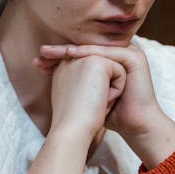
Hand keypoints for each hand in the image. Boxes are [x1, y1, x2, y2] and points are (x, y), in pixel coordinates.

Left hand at [37, 44, 174, 167]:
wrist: (133, 125)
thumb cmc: (110, 114)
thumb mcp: (88, 94)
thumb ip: (76, 79)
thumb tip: (51, 71)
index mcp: (113, 60)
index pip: (84, 53)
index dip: (62, 55)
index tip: (39, 60)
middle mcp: (121, 54)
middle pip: (88, 48)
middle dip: (63, 50)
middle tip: (41, 52)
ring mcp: (130, 54)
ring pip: (96, 48)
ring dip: (73, 49)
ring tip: (53, 52)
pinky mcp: (135, 58)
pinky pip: (108, 52)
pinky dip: (90, 53)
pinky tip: (72, 54)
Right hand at [40, 50, 126, 143]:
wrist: (72, 131)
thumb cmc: (75, 121)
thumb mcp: (76, 96)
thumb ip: (82, 82)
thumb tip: (99, 79)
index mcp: (63, 67)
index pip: (93, 72)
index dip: (96, 90)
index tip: (84, 104)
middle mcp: (71, 58)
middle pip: (105, 70)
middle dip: (104, 89)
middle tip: (88, 105)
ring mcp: (83, 57)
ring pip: (114, 70)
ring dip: (110, 90)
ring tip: (94, 102)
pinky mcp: (97, 61)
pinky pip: (120, 72)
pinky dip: (117, 90)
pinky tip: (102, 100)